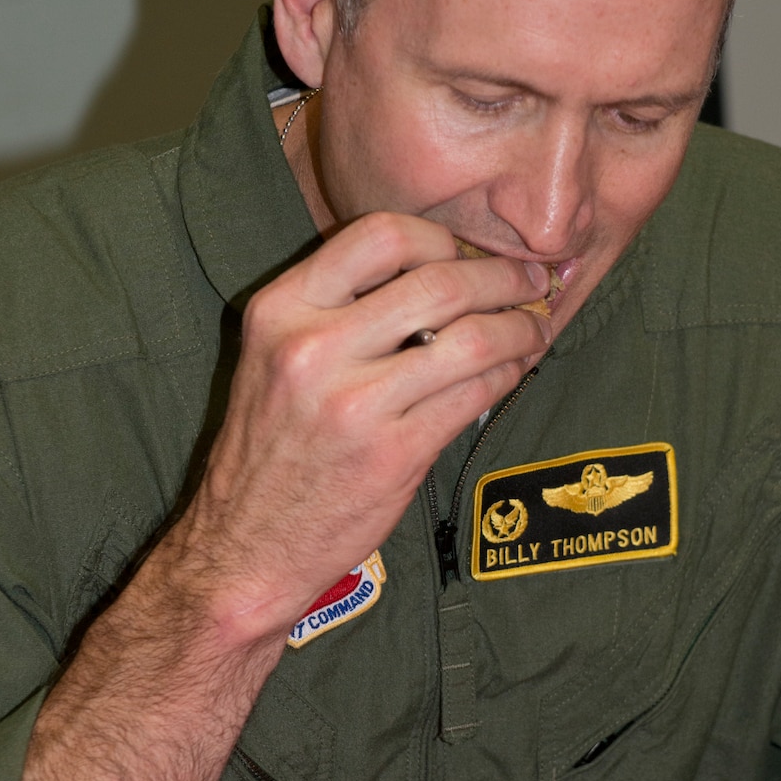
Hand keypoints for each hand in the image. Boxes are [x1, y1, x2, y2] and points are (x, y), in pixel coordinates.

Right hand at [168, 211, 550, 642]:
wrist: (245, 546)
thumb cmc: (271, 450)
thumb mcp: (276, 358)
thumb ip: (337, 309)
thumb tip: (438, 270)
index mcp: (280, 309)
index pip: (380, 234)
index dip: (442, 236)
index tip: (468, 252)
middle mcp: (312, 347)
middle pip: (439, 281)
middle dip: (501, 277)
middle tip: (528, 282)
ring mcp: (355, 403)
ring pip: (472, 339)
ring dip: (520, 327)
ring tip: (535, 327)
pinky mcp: (394, 453)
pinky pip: (476, 394)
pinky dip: (510, 375)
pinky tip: (516, 370)